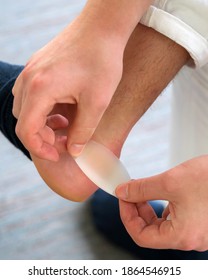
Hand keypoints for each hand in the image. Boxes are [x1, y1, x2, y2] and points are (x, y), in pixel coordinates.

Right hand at [12, 17, 122, 160]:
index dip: (40, 148)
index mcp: (40, 89)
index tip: (58, 154)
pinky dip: (42, 108)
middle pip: (23, 120)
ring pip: (25, 108)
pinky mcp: (38, 65)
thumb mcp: (97, 102)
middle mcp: (29, 79)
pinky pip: (31, 93)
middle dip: (42, 136)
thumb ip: (83, 131)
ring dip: (41, 122)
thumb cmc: (102, 61)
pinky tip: (62, 108)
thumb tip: (74, 150)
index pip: (26, 130)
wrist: (102, 28)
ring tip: (65, 124)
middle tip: (65, 140)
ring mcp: (31, 70)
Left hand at [116, 156, 207, 251]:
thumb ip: (142, 189)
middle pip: (151, 232)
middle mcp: (190, 238)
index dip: (127, 217)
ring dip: (149, 208)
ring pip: (162, 226)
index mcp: (182, 235)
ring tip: (144, 190)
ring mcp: (196, 231)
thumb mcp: (170, 181)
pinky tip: (161, 194)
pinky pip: (174, 220)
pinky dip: (162, 207)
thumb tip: (123, 192)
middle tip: (131, 192)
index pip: (142, 236)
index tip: (123, 199)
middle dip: (138, 211)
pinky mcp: (199, 222)